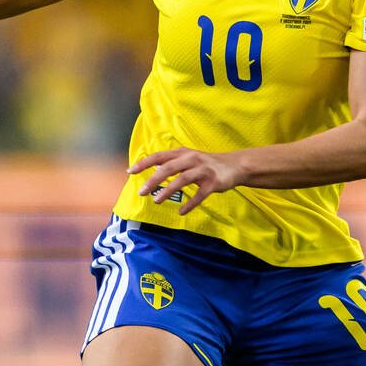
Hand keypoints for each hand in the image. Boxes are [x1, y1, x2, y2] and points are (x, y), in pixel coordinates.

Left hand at [128, 147, 246, 214]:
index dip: (144, 163)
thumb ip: (171, 162)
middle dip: (153, 180)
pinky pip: (200, 195)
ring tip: (156, 201)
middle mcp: (192, 159)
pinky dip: (190, 204)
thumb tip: (152, 168)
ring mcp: (203, 171)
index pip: (159, 156)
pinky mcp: (213, 183)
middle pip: (168, 168)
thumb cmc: (207, 164)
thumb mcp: (188, 158)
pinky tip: (181, 212)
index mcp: (183, 153)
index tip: (130, 172)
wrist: (235, 166)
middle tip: (142, 192)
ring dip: (168, 191)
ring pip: (182, 179)